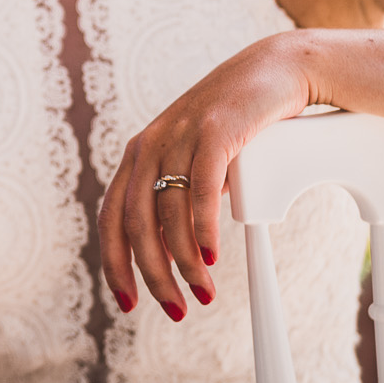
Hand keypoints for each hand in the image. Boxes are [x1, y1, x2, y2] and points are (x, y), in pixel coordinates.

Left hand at [98, 34, 315, 320]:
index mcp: (138, 156)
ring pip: (166, 212)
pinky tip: (208, 257)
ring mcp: (179, 135)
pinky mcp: (213, 130)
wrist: (273, 72)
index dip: (115, 264)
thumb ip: (180, 198)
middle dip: (151, 275)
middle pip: (134, 223)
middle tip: (175, 310)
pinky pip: (199, 189)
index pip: (110, 218)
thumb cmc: (237, 125)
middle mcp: (149, 145)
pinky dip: (201, 228)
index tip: (129, 303)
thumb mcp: (197, 164)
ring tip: (202, 292)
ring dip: (183, 262)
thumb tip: (172, 251)